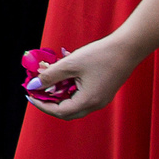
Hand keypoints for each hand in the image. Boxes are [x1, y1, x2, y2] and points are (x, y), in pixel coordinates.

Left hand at [23, 33, 141, 119]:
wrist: (128, 47)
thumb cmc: (100, 55)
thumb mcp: (70, 64)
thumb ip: (51, 75)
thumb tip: (33, 85)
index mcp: (88, 101)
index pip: (59, 111)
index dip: (42, 104)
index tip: (29, 95)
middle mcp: (95, 104)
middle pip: (66, 110)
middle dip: (49, 101)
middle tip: (36, 90)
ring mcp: (101, 99)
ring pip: (74, 102)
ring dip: (59, 92)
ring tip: (48, 76)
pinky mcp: (104, 91)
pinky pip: (82, 94)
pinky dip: (69, 86)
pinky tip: (63, 71)